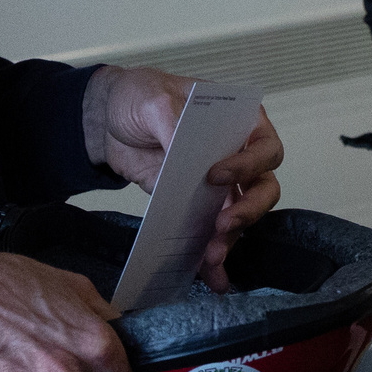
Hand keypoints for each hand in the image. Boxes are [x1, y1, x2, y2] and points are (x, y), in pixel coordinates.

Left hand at [84, 65, 284, 289]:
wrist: (106, 124)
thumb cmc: (140, 97)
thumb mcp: (154, 98)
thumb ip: (171, 119)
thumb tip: (181, 150)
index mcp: (238, 120)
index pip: (264, 147)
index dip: (248, 164)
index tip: (215, 176)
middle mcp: (237, 154)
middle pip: (263, 187)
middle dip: (248, 211)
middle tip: (223, 226)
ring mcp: (219, 185)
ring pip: (241, 216)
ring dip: (231, 238)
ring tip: (211, 257)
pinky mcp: (196, 207)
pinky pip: (212, 232)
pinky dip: (211, 254)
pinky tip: (208, 274)